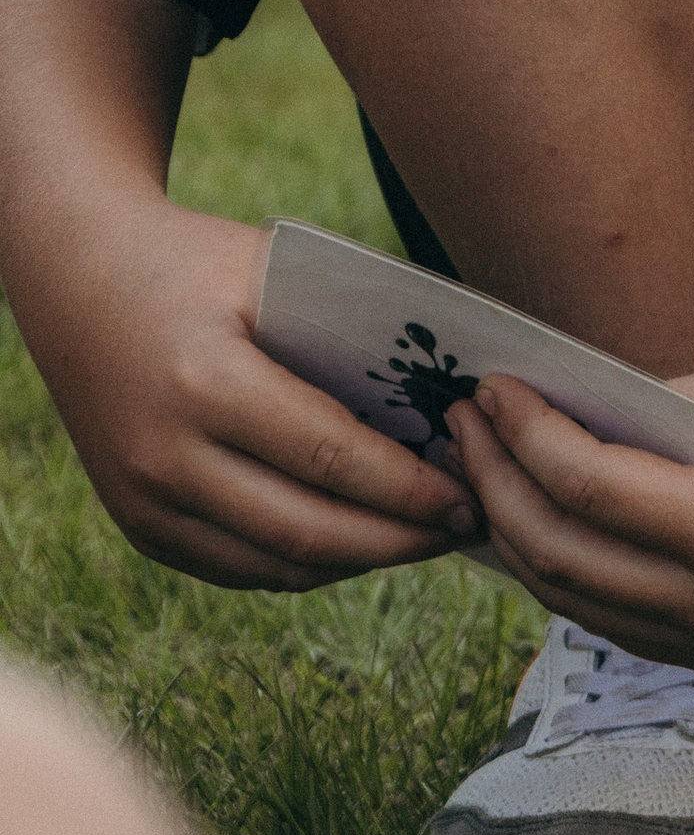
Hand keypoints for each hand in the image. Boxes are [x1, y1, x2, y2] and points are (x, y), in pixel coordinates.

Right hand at [35, 202, 479, 590]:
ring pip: (276, 567)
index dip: (409, 490)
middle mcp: (165, 456)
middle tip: (467, 527)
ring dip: (360, 561)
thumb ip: (352, 336)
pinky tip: (360, 538)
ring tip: (426, 537)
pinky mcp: (139, 527)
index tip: (470, 496)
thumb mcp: (277, 275)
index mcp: (205, 382)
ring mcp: (144, 502)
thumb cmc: (200, 266)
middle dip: (400, 540)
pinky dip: (308, 563)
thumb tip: (456, 403)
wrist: (82, 283)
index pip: (330, 459)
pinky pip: (240, 568)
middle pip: (307, 532)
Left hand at [444, 356, 693, 667]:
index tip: (493, 387)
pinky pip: (608, 622)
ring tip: (482, 470)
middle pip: (555, 554)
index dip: (524, 433)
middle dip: (494, 484)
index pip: (585, 487)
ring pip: (567, 601)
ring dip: (511, 535)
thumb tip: (569, 407)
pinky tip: (538, 522)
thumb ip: (664, 403)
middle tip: (464, 425)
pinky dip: (561, 572)